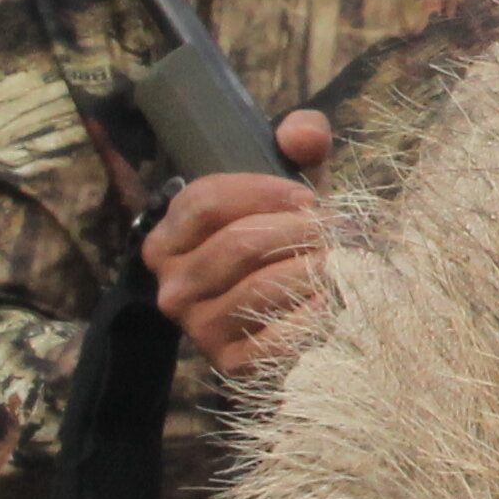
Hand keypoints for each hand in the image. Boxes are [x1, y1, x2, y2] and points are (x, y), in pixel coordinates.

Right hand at [143, 108, 335, 377]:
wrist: (290, 313)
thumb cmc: (285, 236)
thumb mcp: (290, 183)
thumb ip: (301, 140)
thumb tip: (302, 134)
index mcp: (168, 238)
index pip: (206, 201)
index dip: (264, 192)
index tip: (306, 197)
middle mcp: (172, 286)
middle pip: (237, 244)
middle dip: (297, 231)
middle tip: (328, 230)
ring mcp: (198, 329)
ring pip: (260, 288)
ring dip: (309, 269)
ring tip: (330, 261)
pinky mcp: (231, 364)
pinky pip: (277, 336)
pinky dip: (312, 315)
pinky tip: (327, 302)